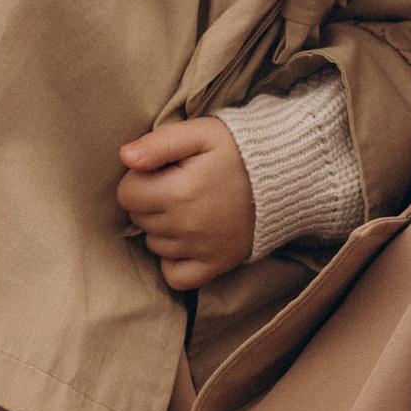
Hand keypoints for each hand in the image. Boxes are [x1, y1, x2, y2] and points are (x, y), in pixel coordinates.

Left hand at [116, 116, 256, 288]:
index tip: (163, 170)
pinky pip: (174, 276)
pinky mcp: (216, 266)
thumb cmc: (239, 150)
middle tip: (178, 185)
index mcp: (180, 191)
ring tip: (190, 206)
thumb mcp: (201, 133)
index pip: (127, 193)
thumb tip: (125, 157)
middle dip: (150, 201)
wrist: (286, 177)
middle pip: (139, 219)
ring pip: (154, 244)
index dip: (139, 178)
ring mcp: (202, 249)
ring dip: (162, 227)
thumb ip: (159, 143)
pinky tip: (186, 239)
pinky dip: (173, 261)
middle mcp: (187, 226)